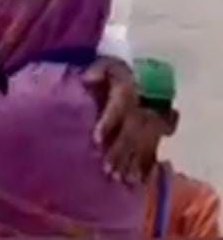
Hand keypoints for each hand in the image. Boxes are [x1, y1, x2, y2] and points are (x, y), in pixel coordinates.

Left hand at [83, 57, 146, 182]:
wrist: (143, 75)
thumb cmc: (115, 73)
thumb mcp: (105, 65)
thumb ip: (96, 71)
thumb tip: (87, 79)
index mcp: (128, 90)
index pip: (119, 107)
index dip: (107, 123)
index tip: (95, 140)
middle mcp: (143, 107)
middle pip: (132, 131)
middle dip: (119, 151)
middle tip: (107, 169)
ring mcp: (153, 121)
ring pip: (145, 144)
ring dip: (133, 163)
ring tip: (121, 180)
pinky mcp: (159, 133)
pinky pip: (155, 149)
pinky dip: (148, 166)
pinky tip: (139, 181)